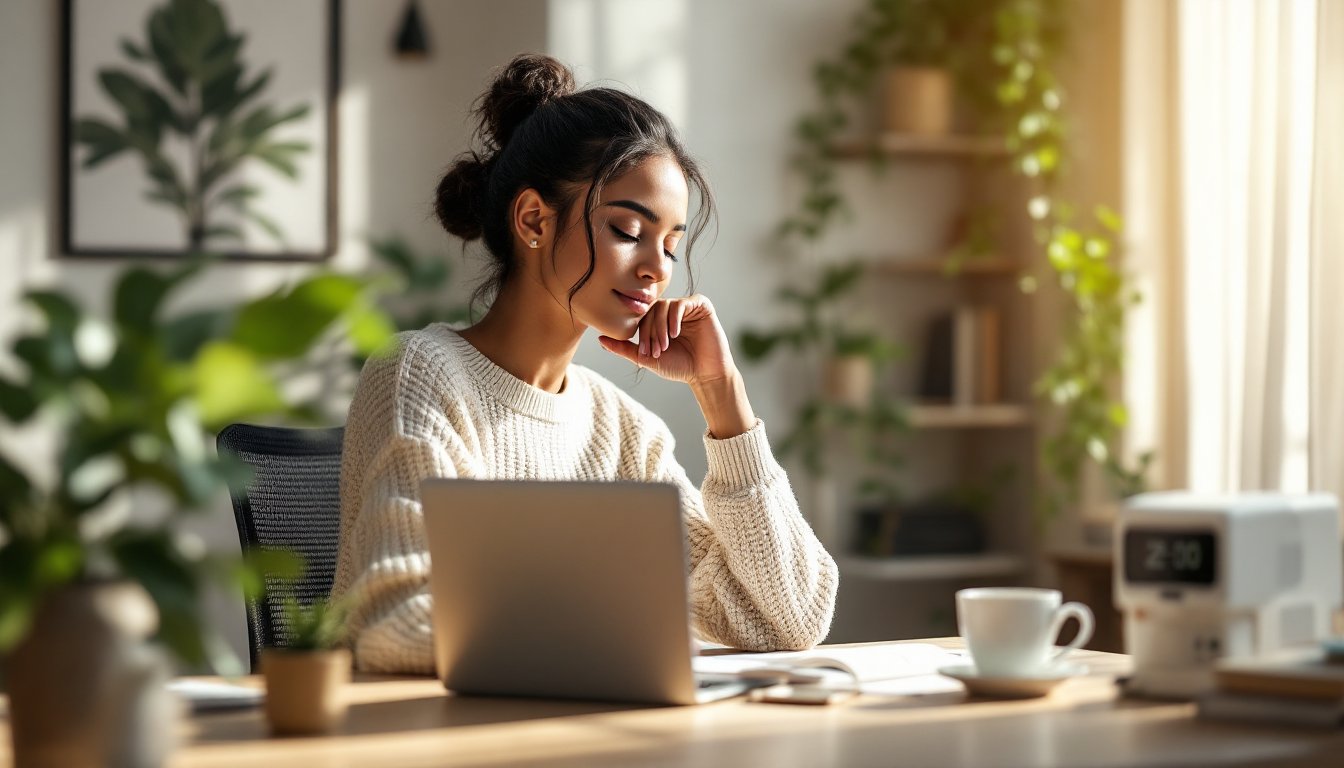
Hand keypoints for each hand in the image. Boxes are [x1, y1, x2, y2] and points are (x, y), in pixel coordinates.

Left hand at [597, 294, 734, 385]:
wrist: (705, 374)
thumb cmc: (678, 366)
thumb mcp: (646, 358)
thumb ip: (623, 348)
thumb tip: (600, 339)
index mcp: (659, 319)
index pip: (642, 315)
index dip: (641, 332)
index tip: (645, 352)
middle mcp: (672, 310)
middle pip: (652, 309)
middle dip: (650, 331)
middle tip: (655, 351)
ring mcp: (686, 306)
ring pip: (664, 306)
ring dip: (661, 328)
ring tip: (664, 346)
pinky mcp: (701, 305)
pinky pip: (681, 303)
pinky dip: (675, 318)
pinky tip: (675, 334)